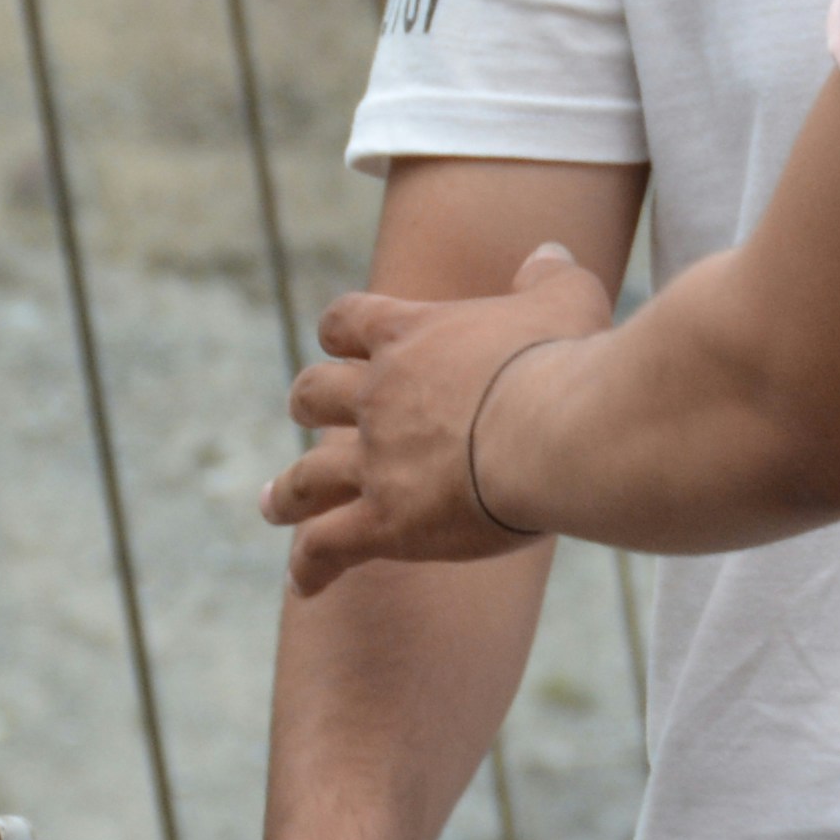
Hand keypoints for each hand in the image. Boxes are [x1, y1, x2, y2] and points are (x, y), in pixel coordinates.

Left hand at [263, 243, 608, 595]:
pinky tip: (304, 585)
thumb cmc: (563, 361)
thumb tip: (547, 253)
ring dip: (287, 492)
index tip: (338, 340)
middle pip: (313, 393)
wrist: (557, 433)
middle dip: (308, 404)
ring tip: (272, 505)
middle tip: (306, 416)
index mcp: (410, 336)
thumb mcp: (566, 299)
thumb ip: (550, 275)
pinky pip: (328, 546)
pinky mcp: (386, 523)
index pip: (348, 320)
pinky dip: (310, 565)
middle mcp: (378, 396)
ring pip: (307, 477)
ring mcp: (374, 462)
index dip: (340, 331)